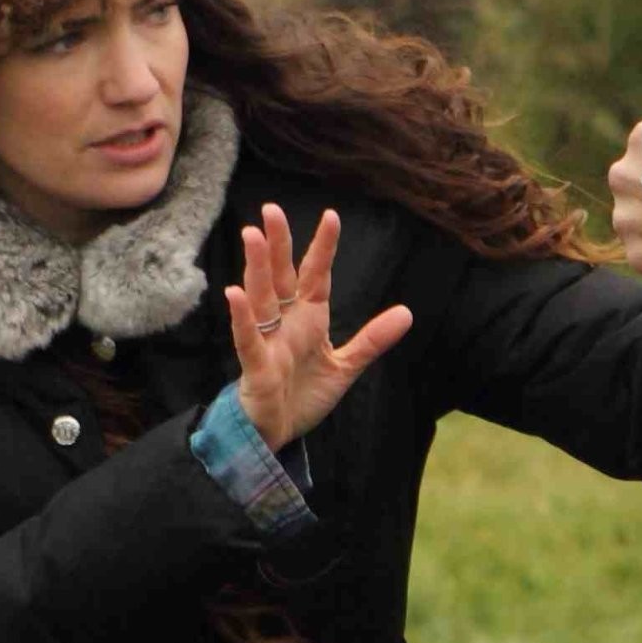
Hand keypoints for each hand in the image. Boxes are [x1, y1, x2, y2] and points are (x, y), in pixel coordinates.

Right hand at [227, 202, 414, 446]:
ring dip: (256, 269)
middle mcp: (286, 323)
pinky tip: (234, 293)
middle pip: (281, 277)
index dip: (323, 248)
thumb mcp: (346, 366)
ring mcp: (268, 341)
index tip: (331, 216)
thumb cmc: (303, 394)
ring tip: (251, 237)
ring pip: (261, 298)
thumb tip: (407, 313)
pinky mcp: (256, 366)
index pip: (316, 276)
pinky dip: (242, 317)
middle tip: (271, 210)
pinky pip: (247, 338)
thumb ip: (372, 340)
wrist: (276, 432)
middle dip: (277, 245)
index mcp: (309, 319)